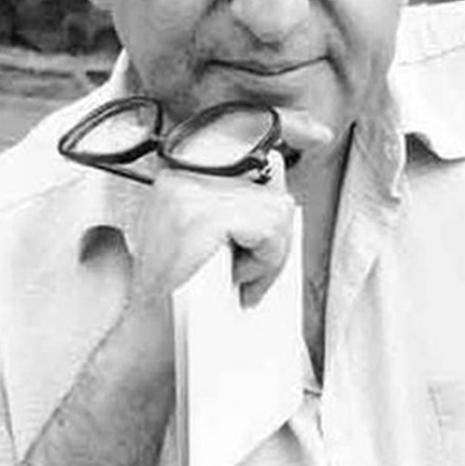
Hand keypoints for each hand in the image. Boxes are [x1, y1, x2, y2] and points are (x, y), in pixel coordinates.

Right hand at [130, 106, 333, 308]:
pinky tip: (234, 280)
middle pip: (269, 177)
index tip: (317, 132)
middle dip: (274, 230)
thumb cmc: (185, 298)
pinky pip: (270, 227)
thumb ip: (240, 200)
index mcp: (179, 174)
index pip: (238, 129)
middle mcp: (179, 174)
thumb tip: (278, 167)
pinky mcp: (201, 216)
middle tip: (248, 269)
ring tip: (235, 279)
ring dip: (269, 255)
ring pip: (275, 207)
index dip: (285, 125)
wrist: (147, 340)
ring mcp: (188, 192)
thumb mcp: (212, 239)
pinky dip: (265, 262)